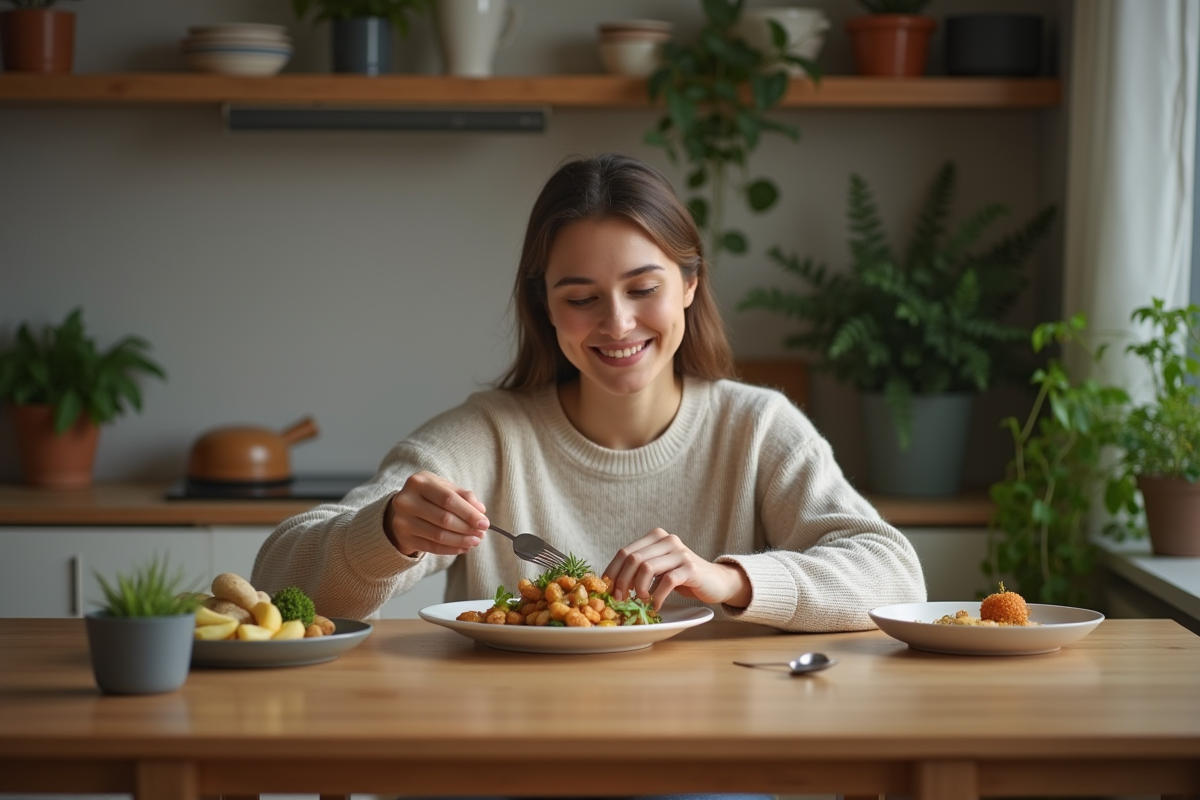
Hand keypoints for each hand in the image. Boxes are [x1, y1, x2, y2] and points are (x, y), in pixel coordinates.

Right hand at [385, 471, 488, 557]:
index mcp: (419, 482)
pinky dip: (451, 549)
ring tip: (475, 541)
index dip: (468, 513)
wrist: (403, 508)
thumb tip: (480, 510)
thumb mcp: (444, 488)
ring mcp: (402, 520)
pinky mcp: (404, 537)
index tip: (484, 523)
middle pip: (444, 519)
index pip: (448, 499)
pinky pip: (432, 547)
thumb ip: (463, 496)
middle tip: (482, 534)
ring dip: (461, 540)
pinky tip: (463, 548)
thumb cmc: (429, 495)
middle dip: (467, 528)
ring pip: (439, 535)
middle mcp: (406, 500)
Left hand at [603, 528, 750, 610]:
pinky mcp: (690, 568)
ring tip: (641, 601)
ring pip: (646, 567)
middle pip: (633, 559)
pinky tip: (655, 605)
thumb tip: (612, 585)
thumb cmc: (683, 577)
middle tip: (620, 600)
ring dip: (638, 589)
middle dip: (622, 582)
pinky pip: (666, 581)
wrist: (716, 582)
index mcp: (655, 537)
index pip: (624, 552)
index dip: (612, 572)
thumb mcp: (659, 569)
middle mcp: (667, 540)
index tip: (607, 590)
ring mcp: (680, 553)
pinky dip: (656, 597)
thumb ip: (639, 569)